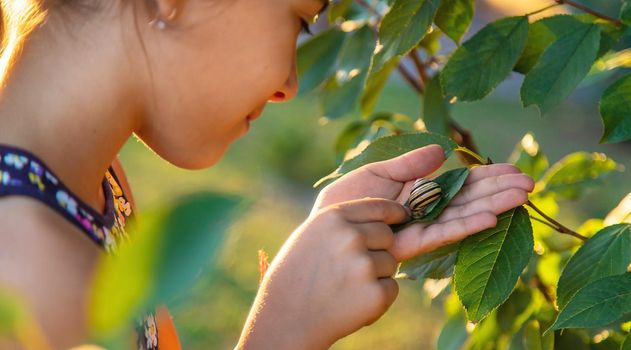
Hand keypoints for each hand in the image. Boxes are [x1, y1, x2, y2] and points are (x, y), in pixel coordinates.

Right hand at [237, 198, 406, 349]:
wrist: (286, 318)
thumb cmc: (297, 272)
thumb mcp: (312, 233)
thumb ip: (344, 221)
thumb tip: (383, 214)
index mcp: (334, 217)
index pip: (379, 206)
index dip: (393, 212)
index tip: (402, 216)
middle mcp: (351, 237)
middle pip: (387, 235)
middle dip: (378, 248)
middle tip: (353, 267)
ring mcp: (364, 266)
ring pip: (390, 262)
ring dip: (376, 274)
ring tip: (346, 286)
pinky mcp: (375, 294)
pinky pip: (391, 288)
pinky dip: (378, 296)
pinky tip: (352, 301)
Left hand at [313, 145, 534, 260]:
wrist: (321, 229)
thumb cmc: (344, 201)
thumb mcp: (376, 173)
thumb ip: (408, 165)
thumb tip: (443, 152)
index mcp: (418, 192)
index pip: (460, 184)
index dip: (486, 177)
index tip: (514, 169)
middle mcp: (424, 212)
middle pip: (468, 199)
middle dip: (498, 190)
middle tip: (530, 182)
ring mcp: (419, 229)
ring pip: (462, 215)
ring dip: (492, 205)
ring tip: (522, 196)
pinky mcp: (410, 246)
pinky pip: (442, 233)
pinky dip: (466, 225)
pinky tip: (490, 217)